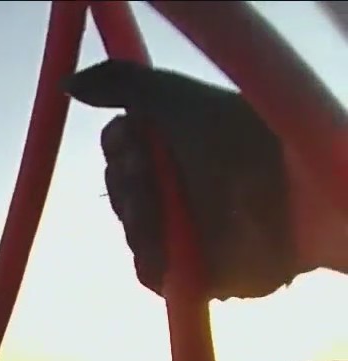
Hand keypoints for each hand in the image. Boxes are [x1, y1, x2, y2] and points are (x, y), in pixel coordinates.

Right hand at [64, 59, 304, 299]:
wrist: (292, 190)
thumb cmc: (239, 137)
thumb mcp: (176, 98)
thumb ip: (122, 85)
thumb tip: (68, 84)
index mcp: (181, 150)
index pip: (123, 151)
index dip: (118, 145)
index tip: (130, 137)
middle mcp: (183, 190)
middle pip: (121, 191)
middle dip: (124, 181)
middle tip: (143, 169)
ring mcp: (190, 233)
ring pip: (132, 232)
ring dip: (135, 216)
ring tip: (156, 203)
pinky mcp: (197, 274)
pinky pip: (151, 273)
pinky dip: (150, 257)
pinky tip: (161, 238)